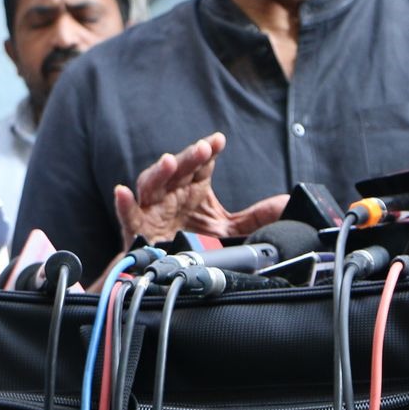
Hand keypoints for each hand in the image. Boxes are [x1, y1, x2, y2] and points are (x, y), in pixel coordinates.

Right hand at [112, 131, 286, 245]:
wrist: (168, 268)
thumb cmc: (193, 239)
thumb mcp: (229, 228)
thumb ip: (257, 217)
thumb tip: (286, 204)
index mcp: (191, 187)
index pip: (200, 163)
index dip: (208, 150)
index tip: (218, 141)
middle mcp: (171, 194)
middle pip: (177, 169)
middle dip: (188, 157)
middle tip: (202, 148)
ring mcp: (153, 210)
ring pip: (151, 185)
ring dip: (158, 172)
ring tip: (168, 161)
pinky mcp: (138, 230)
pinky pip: (128, 216)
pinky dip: (124, 205)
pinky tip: (122, 193)